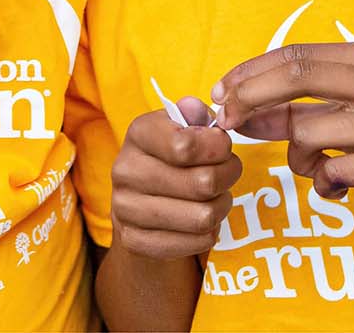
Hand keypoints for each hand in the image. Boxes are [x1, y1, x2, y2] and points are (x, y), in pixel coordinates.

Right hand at [110, 101, 242, 258]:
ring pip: (203, 216)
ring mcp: (125, 208)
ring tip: (217, 196)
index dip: (218, 147)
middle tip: (228, 173)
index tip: (224, 147)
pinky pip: (196, 242)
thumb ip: (194, 115)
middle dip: (228, 177)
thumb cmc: (170, 157)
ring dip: (222, 206)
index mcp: (138, 134)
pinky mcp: (135, 240)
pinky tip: (201, 218)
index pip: (185, 146)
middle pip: (202, 183)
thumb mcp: (180, 127)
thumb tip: (198, 111)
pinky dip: (210, 232)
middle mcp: (125, 170)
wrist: (139, 203)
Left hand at [211, 42, 353, 229]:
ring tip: (316, 168)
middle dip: (250, 99)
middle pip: (296, 76)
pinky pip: (335, 173)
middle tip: (229, 123)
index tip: (222, 93)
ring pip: (308, 134)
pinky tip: (338, 187)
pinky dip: (324, 184)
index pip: (297, 54)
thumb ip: (310, 104)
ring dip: (298, 159)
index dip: (251, 73)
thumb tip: (241, 111)